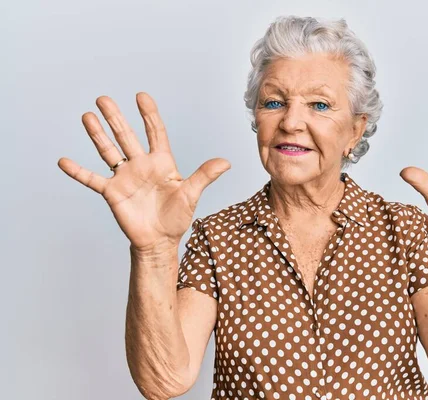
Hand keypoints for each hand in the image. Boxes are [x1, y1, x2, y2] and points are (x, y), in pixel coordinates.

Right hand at [58, 92, 230, 250]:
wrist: (159, 241)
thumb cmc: (176, 218)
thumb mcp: (191, 195)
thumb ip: (204, 176)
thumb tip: (226, 162)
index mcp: (162, 162)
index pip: (155, 132)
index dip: (149, 115)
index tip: (141, 96)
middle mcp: (141, 165)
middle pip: (126, 136)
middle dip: (116, 118)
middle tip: (103, 98)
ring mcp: (124, 177)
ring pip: (108, 151)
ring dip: (97, 134)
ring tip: (87, 116)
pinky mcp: (112, 193)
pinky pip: (92, 179)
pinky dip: (78, 171)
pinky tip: (63, 161)